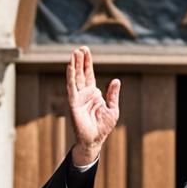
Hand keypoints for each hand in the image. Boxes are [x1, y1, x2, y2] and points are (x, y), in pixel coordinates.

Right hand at [66, 45, 119, 165]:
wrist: (95, 140)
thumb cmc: (103, 127)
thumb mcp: (112, 109)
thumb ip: (113, 94)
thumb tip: (116, 80)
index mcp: (93, 93)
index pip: (89, 74)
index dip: (87, 63)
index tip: (85, 51)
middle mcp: (84, 93)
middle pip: (81, 73)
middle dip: (80, 60)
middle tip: (79, 48)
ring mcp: (78, 98)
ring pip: (75, 78)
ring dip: (74, 65)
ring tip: (74, 53)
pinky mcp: (74, 103)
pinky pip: (72, 88)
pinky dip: (70, 76)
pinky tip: (70, 66)